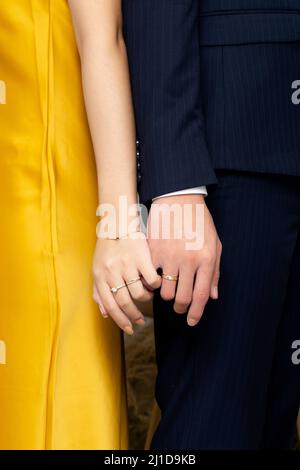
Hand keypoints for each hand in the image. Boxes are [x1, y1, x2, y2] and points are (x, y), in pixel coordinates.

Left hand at [93, 233, 160, 334]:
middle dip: (134, 315)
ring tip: (148, 296)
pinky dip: (155, 286)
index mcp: (100, 276)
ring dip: (146, 299)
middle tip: (141, 321)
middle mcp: (112, 272)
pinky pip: (152, 279)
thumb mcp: (98, 270)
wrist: (117, 225)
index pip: (110, 305)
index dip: (121, 321)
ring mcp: (127, 264)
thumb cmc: (107, 250)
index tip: (130, 329)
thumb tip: (105, 315)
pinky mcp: (141, 256)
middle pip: (125, 302)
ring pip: (139, 293)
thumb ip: (99, 292)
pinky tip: (156, 284)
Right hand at [148, 195, 221, 325]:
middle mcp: (188, 260)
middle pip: (181, 298)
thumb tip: (212, 296)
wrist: (180, 199)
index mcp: (206, 259)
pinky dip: (152, 281)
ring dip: (165, 295)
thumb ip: (215, 272)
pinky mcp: (153, 251)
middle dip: (180, 308)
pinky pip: (151, 276)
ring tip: (167, 289)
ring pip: (164, 291)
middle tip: (178, 307)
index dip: (196, 313)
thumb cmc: (200, 222)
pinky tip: (155, 278)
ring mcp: (169, 256)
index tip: (191, 322)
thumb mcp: (215, 245)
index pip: (201, 296)